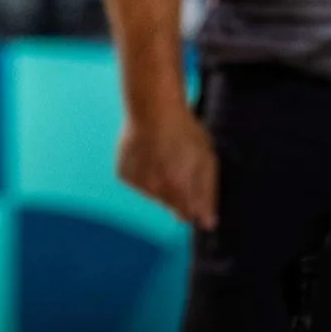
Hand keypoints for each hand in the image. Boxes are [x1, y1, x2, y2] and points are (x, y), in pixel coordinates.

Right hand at [116, 103, 218, 229]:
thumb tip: (207, 224)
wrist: (151, 108)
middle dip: (178, 191)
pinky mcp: (123, 174)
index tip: (196, 190)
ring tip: (163, 155)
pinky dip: (143, 173)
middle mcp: (155, 189)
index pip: (187, 215)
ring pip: (153, 193)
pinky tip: (148, 154)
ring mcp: (136, 181)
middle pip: (170, 204)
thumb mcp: (206, 160)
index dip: (194, 204)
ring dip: (160, 181)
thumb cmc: (184, 131)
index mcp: (179, 188)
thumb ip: (207, 194)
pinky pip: (138, 183)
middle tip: (180, 164)